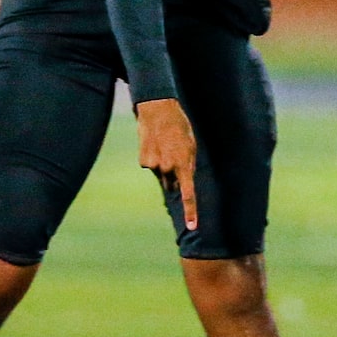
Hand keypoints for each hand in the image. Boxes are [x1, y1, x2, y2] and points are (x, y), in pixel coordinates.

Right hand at [137, 97, 198, 233]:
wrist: (158, 110)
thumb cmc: (179, 127)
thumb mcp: (190, 146)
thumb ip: (187, 166)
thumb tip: (180, 182)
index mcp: (184, 165)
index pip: (188, 194)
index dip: (190, 212)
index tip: (192, 227)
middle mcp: (168, 168)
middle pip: (172, 183)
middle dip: (173, 177)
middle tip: (173, 155)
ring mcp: (154, 165)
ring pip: (160, 174)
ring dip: (162, 166)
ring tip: (163, 145)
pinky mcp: (143, 161)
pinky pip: (150, 166)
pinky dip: (152, 158)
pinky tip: (153, 144)